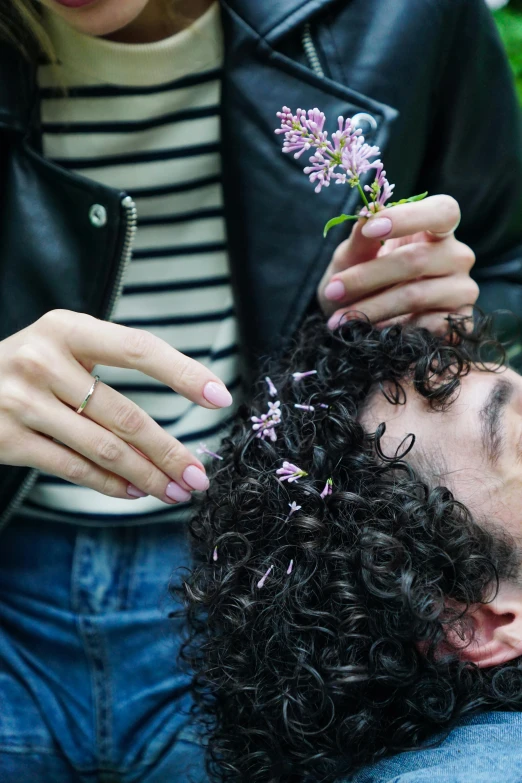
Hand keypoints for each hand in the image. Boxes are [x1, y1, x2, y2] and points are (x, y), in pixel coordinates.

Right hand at [0, 310, 232, 502]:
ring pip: (104, 448)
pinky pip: (74, 468)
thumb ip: (107, 364)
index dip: (183, 373)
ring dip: (148, 476)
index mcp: (66, 328)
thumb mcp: (61, 346)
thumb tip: (169, 416)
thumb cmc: (27, 366)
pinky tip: (136, 491)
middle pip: (126, 414)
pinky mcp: (9, 439)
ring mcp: (22, 401)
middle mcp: (43, 360)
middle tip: (200, 476)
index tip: (220, 397)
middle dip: (170, 451)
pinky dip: (111, 484)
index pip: (138, 349)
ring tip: (176, 491)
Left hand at [318, 195, 477, 332]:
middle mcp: (457, 256)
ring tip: (340, 319)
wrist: (360, 322)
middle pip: (418, 259)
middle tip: (333, 290)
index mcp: (437, 229)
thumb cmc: (361, 279)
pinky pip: (429, 327)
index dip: (409, 218)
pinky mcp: (460, 322)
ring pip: (417, 295)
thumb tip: (366, 214)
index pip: (442, 211)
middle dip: (368, 276)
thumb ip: (360, 238)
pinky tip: (372, 333)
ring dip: (372, 308)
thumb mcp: (352, 257)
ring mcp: (463, 289)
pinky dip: (394, 331)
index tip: (370, 229)